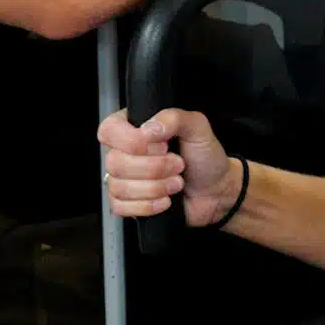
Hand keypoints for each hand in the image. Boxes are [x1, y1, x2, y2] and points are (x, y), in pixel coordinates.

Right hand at [97, 107, 242, 225]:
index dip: (133, 141)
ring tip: (176, 182)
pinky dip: (148, 206)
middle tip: (177, 165)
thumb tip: (148, 129)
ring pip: (118, 186)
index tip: (162, 146)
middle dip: (154, 168)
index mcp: (133, 128)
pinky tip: (165, 200)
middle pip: (115, 162)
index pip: (109, 130)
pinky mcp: (127, 203)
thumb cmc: (205, 157)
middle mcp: (123, 152)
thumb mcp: (197, 128)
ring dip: (155, 188)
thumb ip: (173, 118)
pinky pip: (120, 207)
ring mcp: (122, 179)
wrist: (216, 190)